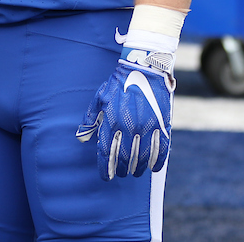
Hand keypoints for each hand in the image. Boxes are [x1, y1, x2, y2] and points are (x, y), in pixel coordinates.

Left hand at [76, 48, 174, 180]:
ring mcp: (147, 126)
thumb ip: (90, 119)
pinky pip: (161, 149)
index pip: (107, 152)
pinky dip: (157, 161)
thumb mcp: (100, 98)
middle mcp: (129, 126)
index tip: (106, 176)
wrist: (145, 68)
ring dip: (137, 169)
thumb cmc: (119, 84)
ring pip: (142, 157)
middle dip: (121, 170)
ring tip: (134, 172)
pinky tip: (153, 168)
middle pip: (125, 158)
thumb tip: (81, 138)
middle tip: (120, 173)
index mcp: (112, 120)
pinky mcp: (162, 124)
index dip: (106, 168)